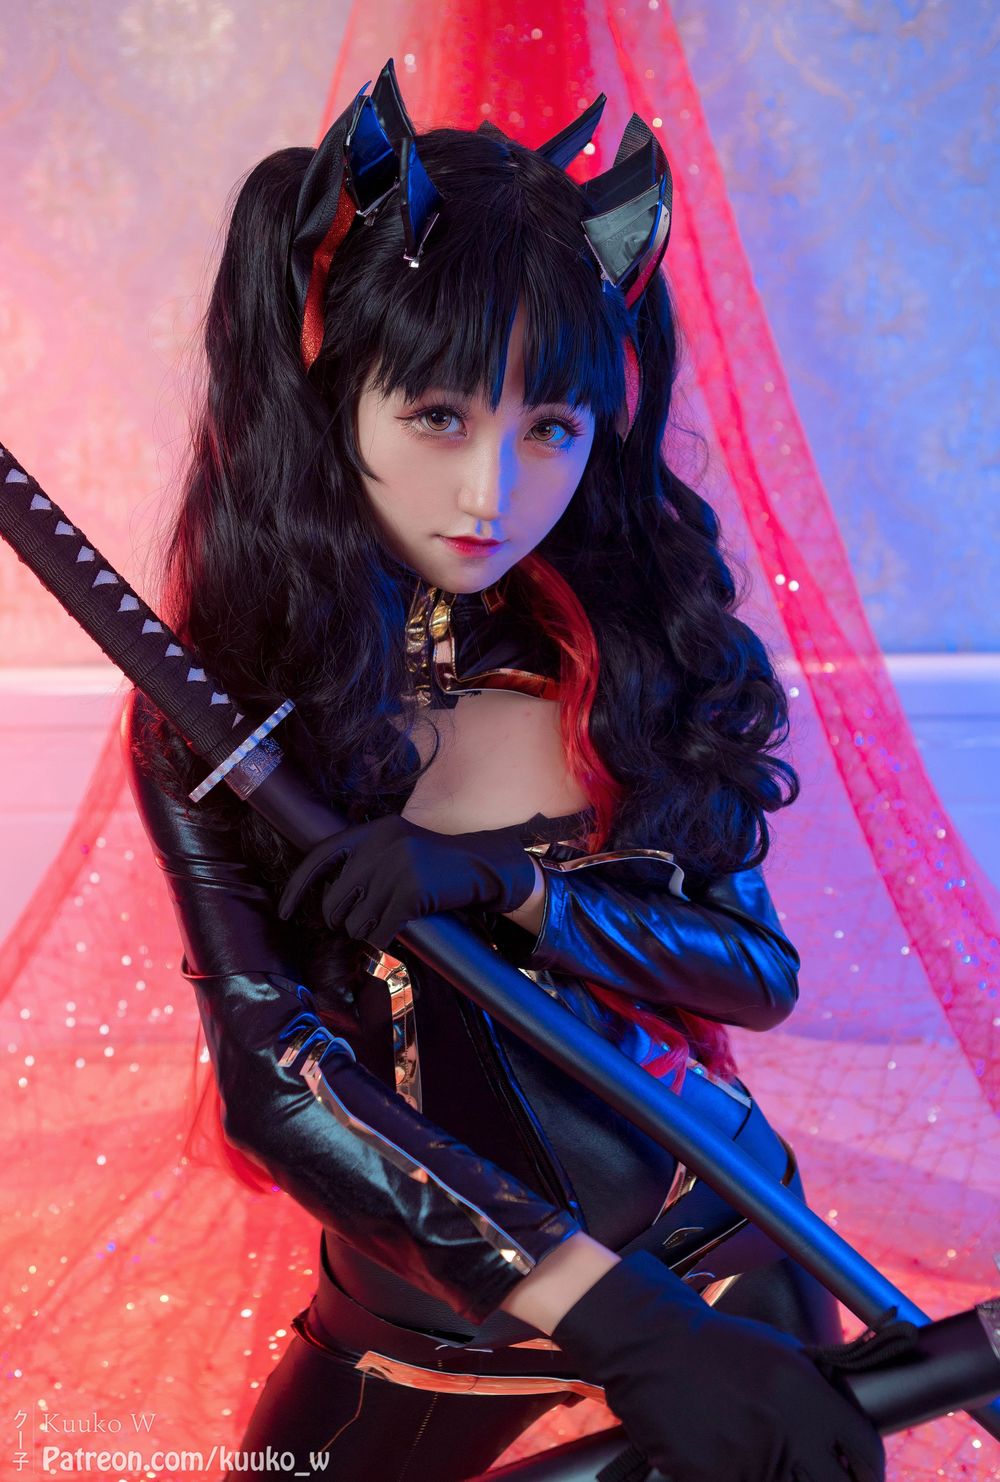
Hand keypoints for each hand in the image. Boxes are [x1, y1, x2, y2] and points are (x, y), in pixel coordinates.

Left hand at [277, 814, 537, 950]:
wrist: (483, 865)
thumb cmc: (435, 865)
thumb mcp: (398, 847)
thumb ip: (366, 861)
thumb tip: (329, 900)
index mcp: (372, 832)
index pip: (320, 857)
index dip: (298, 887)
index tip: (284, 911)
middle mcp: (380, 846)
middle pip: (334, 901)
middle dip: (342, 920)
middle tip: (360, 922)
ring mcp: (396, 868)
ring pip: (355, 922)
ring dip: (367, 931)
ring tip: (388, 920)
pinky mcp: (411, 892)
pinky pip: (379, 932)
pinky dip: (384, 938)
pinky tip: (398, 929)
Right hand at [551, 1250, 885, 1481]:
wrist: (650, 1343)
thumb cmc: (714, 1344)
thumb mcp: (778, 1353)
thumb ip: (815, 1391)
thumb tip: (843, 1434)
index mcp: (807, 1393)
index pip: (864, 1450)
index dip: (870, 1472)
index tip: (864, 1478)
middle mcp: (785, 1428)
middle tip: (818, 1479)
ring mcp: (748, 1458)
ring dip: (775, 1477)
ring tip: (752, 1448)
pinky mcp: (711, 1476)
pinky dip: (732, 1475)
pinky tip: (722, 1453)